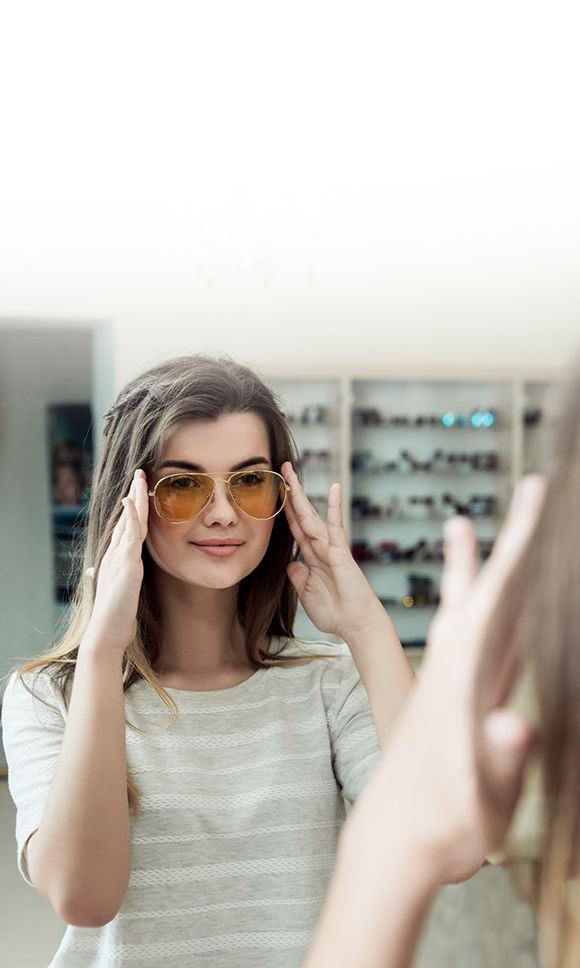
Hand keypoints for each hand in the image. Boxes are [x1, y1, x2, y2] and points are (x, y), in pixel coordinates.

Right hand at [83, 468, 148, 656]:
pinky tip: (132, 503)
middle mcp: (116, 554)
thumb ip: (116, 576)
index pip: (126, 527)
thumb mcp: (119, 590)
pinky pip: (129, 537)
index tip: (137, 490)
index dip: (132, 508)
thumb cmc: (115, 615)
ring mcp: (120, 558)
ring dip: (135, 498)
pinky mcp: (126, 566)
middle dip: (134, 494)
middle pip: (127, 518)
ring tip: (139, 478)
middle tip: (140, 473)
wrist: (107, 632)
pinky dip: (130, 518)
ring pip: (129, 522)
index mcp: (117, 558)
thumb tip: (103, 569)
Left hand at [281, 461, 384, 639]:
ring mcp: (331, 547)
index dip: (284, 509)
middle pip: (301, 514)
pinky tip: (334, 488)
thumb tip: (290, 564)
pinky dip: (334, 507)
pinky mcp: (341, 552)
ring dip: (300, 494)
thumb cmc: (335, 612)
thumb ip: (298, 576)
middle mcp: (320, 547)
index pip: (294, 527)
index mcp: (311, 556)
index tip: (274, 491)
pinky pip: (335, 527)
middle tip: (281, 468)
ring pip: (310, 516)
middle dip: (290, 492)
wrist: (355, 625)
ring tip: (291, 473)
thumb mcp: (306, 592)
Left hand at [344, 475, 545, 885]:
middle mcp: (455, 669)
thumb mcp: (479, 801)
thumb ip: (498, 759)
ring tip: (465, 527)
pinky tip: (492, 611)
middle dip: (511, 540)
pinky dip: (485, 618)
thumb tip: (514, 723)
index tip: (532, 496)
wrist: (391, 848)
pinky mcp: (450, 702)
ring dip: (478, 569)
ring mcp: (452, 684)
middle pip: (485, 589)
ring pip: (471, 612)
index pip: (494, 594)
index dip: (517, 544)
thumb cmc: (439, 829)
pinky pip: (475, 647)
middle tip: (532, 491)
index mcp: (462, 676)